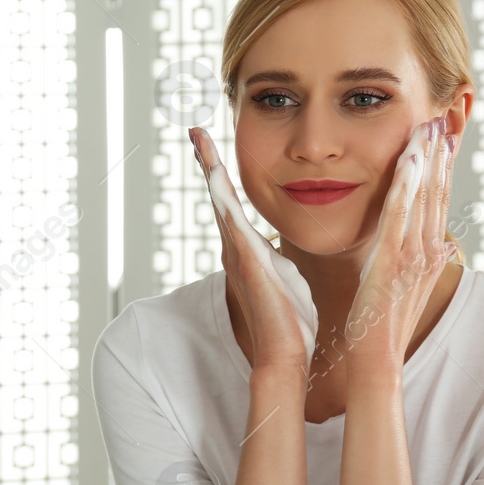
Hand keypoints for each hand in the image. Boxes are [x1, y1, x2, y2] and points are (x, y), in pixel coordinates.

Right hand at [189, 126, 318, 370]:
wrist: (284, 354)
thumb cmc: (289, 322)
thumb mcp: (286, 277)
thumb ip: (279, 259)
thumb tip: (280, 250)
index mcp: (247, 248)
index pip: (231, 202)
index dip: (220, 173)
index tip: (210, 144)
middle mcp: (236, 246)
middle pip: (217, 194)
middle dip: (205, 161)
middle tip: (194, 130)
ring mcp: (237, 251)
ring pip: (220, 201)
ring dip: (209, 169)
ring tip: (199, 139)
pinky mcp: (245, 259)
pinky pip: (230, 220)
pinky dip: (220, 195)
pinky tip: (214, 174)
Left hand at [348, 116, 456, 361]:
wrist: (376, 359)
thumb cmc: (380, 325)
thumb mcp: (404, 286)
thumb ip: (418, 260)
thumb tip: (435, 245)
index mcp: (428, 254)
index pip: (439, 202)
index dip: (443, 168)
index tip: (444, 137)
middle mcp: (428, 250)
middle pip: (439, 192)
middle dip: (442, 154)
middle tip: (444, 116)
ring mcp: (414, 254)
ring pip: (425, 196)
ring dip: (429, 158)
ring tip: (430, 124)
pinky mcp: (393, 258)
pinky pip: (401, 213)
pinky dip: (407, 183)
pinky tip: (409, 157)